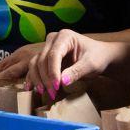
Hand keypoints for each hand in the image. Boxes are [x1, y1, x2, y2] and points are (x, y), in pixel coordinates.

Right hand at [0, 30, 118, 99]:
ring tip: (43, 92)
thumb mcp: (91, 65)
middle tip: (52, 93)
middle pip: (42, 60)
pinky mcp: (45, 58)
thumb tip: (62, 82)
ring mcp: (47, 48)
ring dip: (37, 79)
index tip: (56, 86)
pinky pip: (34, 67)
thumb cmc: (97, 57)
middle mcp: (53, 40)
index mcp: (65, 36)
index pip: (54, 54)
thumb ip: (77, 71)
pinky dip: (32, 78)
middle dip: (45, 78)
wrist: (99, 57)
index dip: (53, 71)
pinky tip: (29, 88)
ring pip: (35, 63)